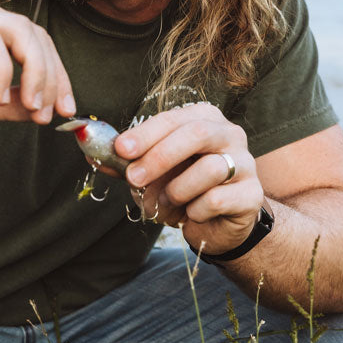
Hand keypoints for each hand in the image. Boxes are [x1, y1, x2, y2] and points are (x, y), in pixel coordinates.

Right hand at [0, 0, 75, 127]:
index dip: (58, 75)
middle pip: (37, 35)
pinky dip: (3, 69)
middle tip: (55, 114)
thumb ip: (5, 105)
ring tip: (32, 107)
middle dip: (54, 76)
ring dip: (35, 72)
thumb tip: (43, 113)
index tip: (66, 112)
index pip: (38, 43)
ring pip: (20, 31)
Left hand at [114, 103, 263, 255]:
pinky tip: (192, 213)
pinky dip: (195, 210)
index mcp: (204, 119)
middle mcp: (229, 134)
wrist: (218, 224)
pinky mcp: (252, 194)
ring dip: (177, 190)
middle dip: (160, 156)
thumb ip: (124, 161)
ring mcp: (245, 163)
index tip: (120, 149)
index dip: (146, 133)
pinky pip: (217, 199)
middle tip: (134, 177)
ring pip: (209, 169)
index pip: (173, 118)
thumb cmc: (182, 189)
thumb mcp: (150, 173)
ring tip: (167, 203)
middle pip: (197, 134)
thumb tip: (90, 150)